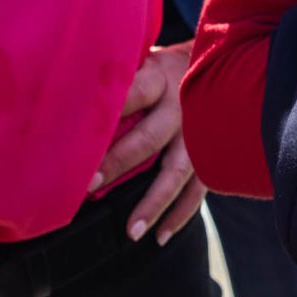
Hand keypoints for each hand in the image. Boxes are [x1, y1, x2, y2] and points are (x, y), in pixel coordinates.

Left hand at [88, 43, 206, 244]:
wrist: (225, 64)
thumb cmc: (169, 69)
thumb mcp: (147, 62)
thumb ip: (122, 81)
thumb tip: (70, 100)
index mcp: (159, 78)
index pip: (129, 95)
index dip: (104, 116)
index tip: (77, 140)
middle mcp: (180, 108)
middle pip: (148, 139)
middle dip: (119, 163)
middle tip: (91, 185)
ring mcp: (200, 134)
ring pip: (175, 173)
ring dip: (153, 203)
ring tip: (132, 230)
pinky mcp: (212, 155)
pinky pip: (197, 190)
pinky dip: (180, 214)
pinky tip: (160, 235)